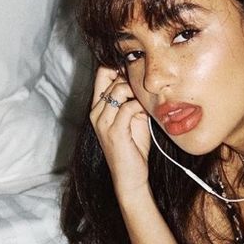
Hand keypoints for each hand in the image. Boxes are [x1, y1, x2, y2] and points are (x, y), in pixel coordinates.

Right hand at [91, 66, 150, 196]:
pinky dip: (140, 106)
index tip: (136, 72)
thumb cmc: (133, 147)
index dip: (119, 66)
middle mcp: (96, 112)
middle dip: (130, 77)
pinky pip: (128, 107)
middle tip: (143, 88)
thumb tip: (143, 80)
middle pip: (109, 77)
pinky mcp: (114, 131)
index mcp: (98, 107)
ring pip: (119, 89)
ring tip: (145, 103)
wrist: (130, 176)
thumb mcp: (133, 117)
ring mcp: (103, 121)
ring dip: (137, 92)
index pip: (102, 72)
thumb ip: (133, 99)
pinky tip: (146, 113)